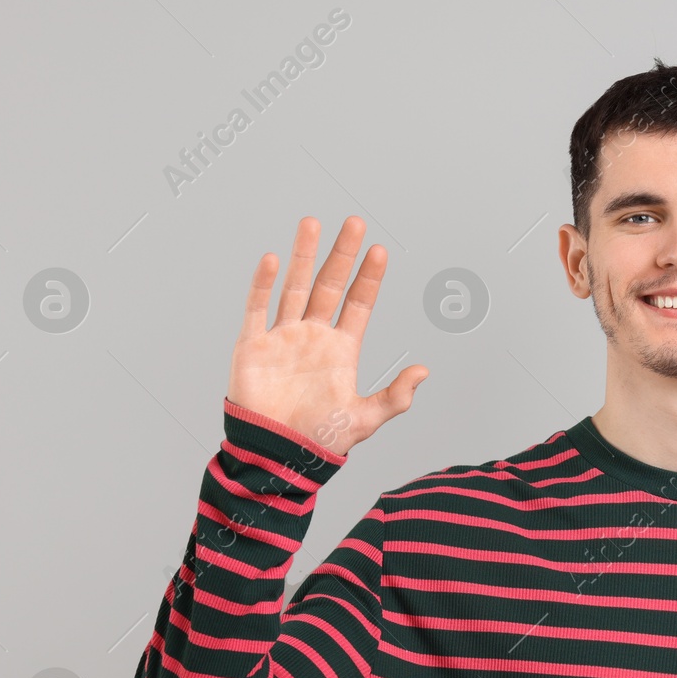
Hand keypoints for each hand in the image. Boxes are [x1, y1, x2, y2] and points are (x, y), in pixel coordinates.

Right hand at [227, 215, 427, 455]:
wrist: (277, 455)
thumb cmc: (320, 440)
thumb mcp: (365, 418)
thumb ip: (395, 397)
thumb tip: (424, 371)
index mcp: (341, 350)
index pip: (358, 304)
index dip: (368, 278)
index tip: (379, 250)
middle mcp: (313, 336)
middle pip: (329, 285)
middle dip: (342, 254)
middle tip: (355, 222)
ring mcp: (282, 337)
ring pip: (295, 287)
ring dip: (304, 255)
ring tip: (313, 223)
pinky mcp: (252, 346)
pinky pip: (257, 309)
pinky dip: (263, 284)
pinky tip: (273, 259)